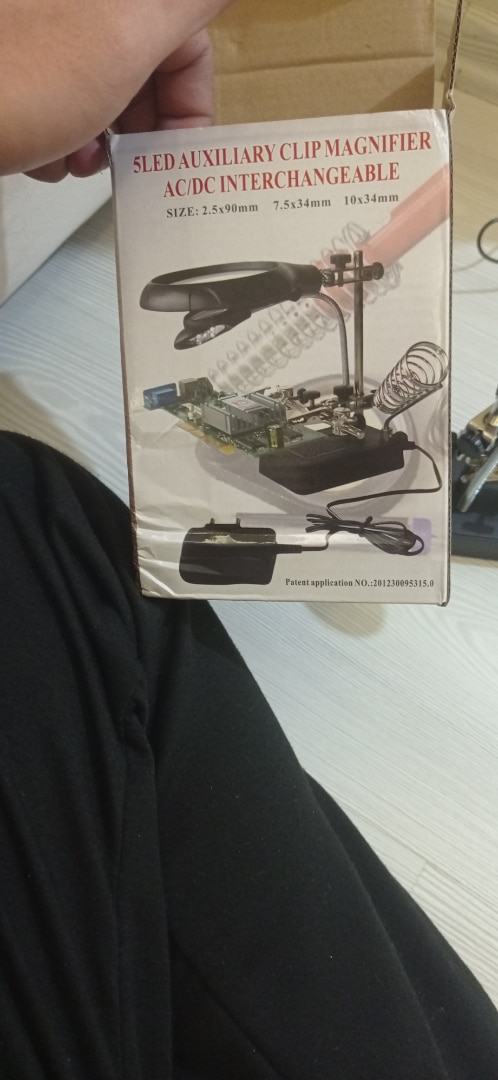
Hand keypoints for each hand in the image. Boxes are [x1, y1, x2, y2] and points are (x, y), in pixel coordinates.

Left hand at [0, 0, 232, 178]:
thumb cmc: (15, 81)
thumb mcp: (127, 33)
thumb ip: (186, 5)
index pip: (184, 30)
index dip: (191, 93)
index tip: (182, 142)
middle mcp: (76, 8)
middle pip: (141, 57)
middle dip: (140, 118)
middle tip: (130, 158)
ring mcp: (40, 34)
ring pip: (100, 84)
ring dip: (101, 135)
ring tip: (80, 159)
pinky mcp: (15, 70)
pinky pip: (57, 99)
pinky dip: (61, 135)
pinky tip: (47, 155)